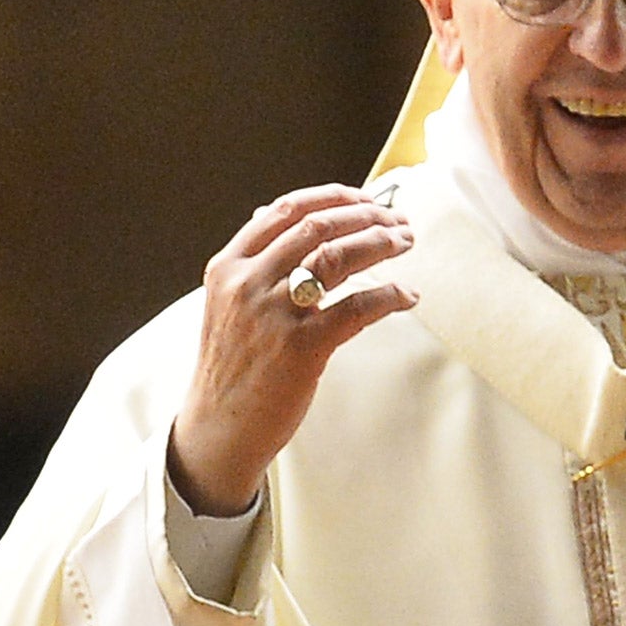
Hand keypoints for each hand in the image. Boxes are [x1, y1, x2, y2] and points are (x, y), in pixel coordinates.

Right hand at [169, 184, 416, 515]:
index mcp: (229, 267)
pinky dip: (390, 295)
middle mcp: (248, 283)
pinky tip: (407, 294)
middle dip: (367, 216)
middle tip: (398, 219)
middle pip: (318, 226)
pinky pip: (358, 307)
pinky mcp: (302, 348)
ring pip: (339, 256)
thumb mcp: (226, 304)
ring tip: (406, 241)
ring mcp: (274, 315)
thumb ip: (251, 261)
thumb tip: (270, 211)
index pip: (285, 210)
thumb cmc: (232, 365)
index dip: (332, 196)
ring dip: (381, 242)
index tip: (365, 197)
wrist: (218, 429)